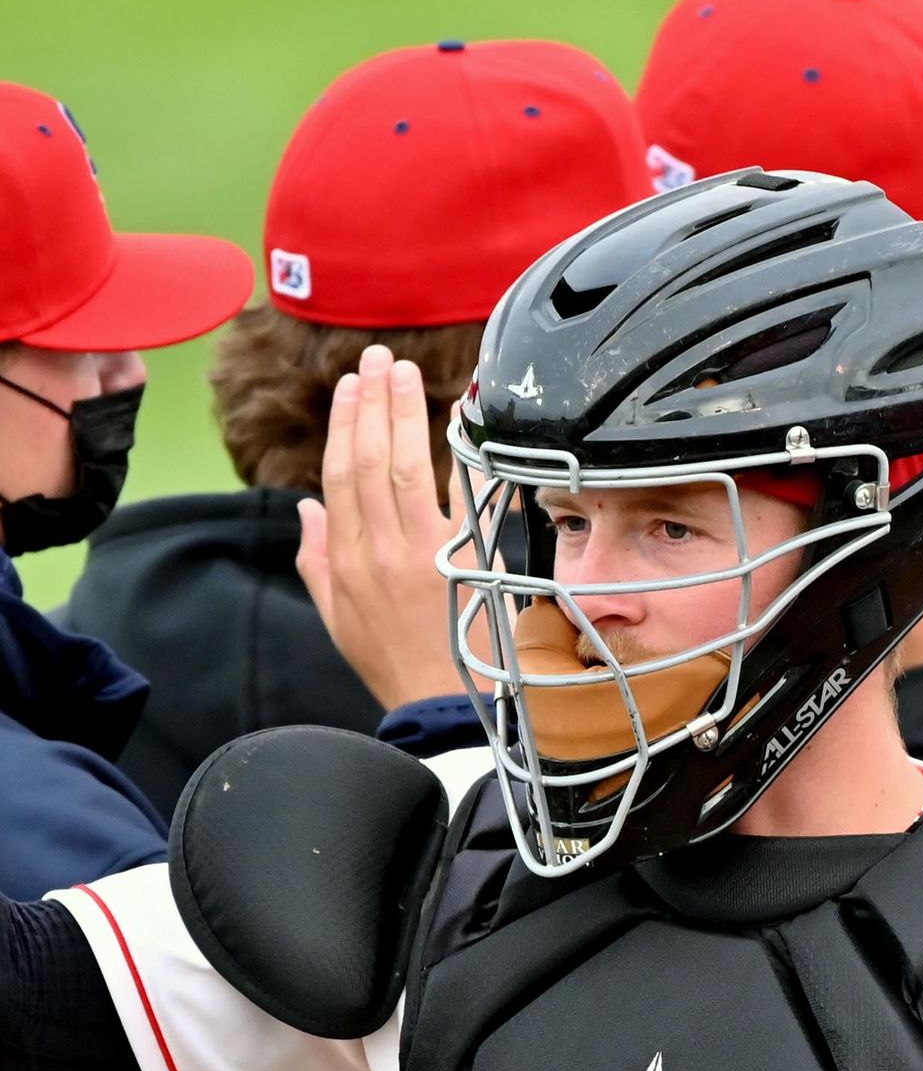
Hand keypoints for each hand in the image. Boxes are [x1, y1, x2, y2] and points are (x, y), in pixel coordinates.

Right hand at [298, 345, 463, 708]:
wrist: (443, 709)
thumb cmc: (393, 664)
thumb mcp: (339, 618)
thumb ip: (318, 560)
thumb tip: (307, 508)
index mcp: (347, 561)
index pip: (340, 476)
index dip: (344, 426)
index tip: (350, 387)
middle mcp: (381, 551)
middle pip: (370, 462)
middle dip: (372, 405)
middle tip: (379, 360)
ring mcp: (424, 556)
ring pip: (408, 471)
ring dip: (405, 416)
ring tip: (405, 374)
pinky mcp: (466, 566)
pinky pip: (465, 501)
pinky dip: (463, 457)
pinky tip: (461, 421)